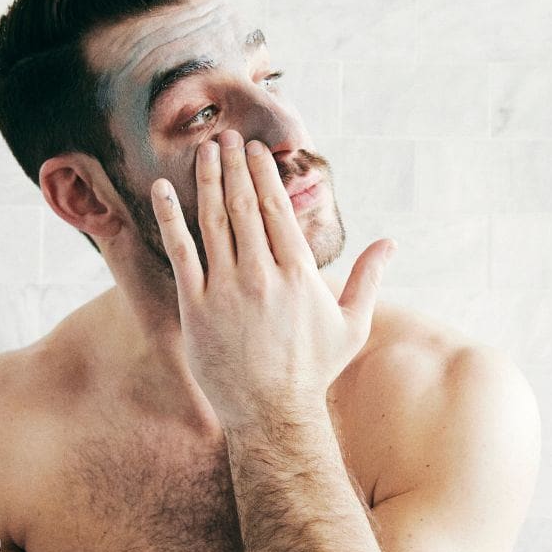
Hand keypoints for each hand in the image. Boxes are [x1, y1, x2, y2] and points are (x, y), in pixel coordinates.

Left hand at [149, 128, 396, 429]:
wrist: (272, 413)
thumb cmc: (312, 371)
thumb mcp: (351, 325)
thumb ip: (368, 278)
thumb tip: (390, 242)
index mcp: (298, 272)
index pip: (277, 209)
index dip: (263, 175)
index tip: (254, 152)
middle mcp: (262, 273)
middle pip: (243, 205)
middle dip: (234, 167)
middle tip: (226, 138)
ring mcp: (227, 289)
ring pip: (213, 220)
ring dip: (207, 180)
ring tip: (204, 152)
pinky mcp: (197, 307)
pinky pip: (181, 252)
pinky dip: (169, 217)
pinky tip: (161, 190)